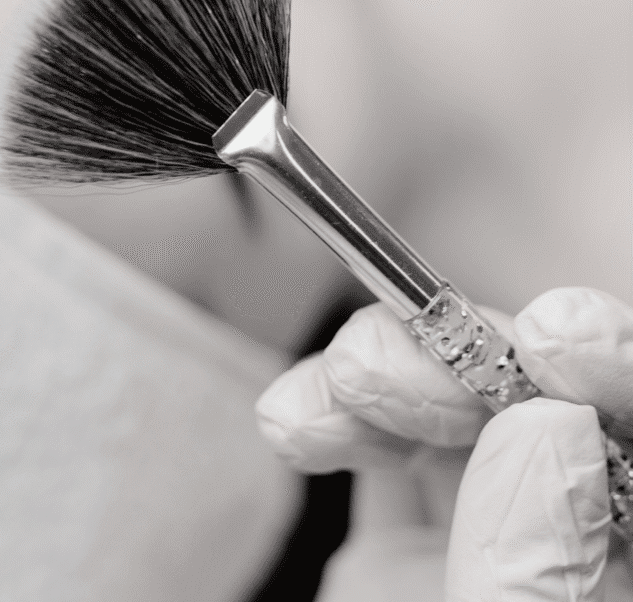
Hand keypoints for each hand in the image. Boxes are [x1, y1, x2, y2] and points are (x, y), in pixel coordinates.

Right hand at [256, 289, 632, 600]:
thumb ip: (526, 565)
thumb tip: (545, 422)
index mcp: (621, 570)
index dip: (611, 362)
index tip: (552, 331)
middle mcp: (570, 539)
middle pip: (540, 407)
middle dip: (452, 363)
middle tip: (368, 364)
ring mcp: (493, 537)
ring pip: (459, 418)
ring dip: (375, 384)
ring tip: (315, 400)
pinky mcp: (419, 544)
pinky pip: (390, 458)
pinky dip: (338, 423)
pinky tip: (300, 423)